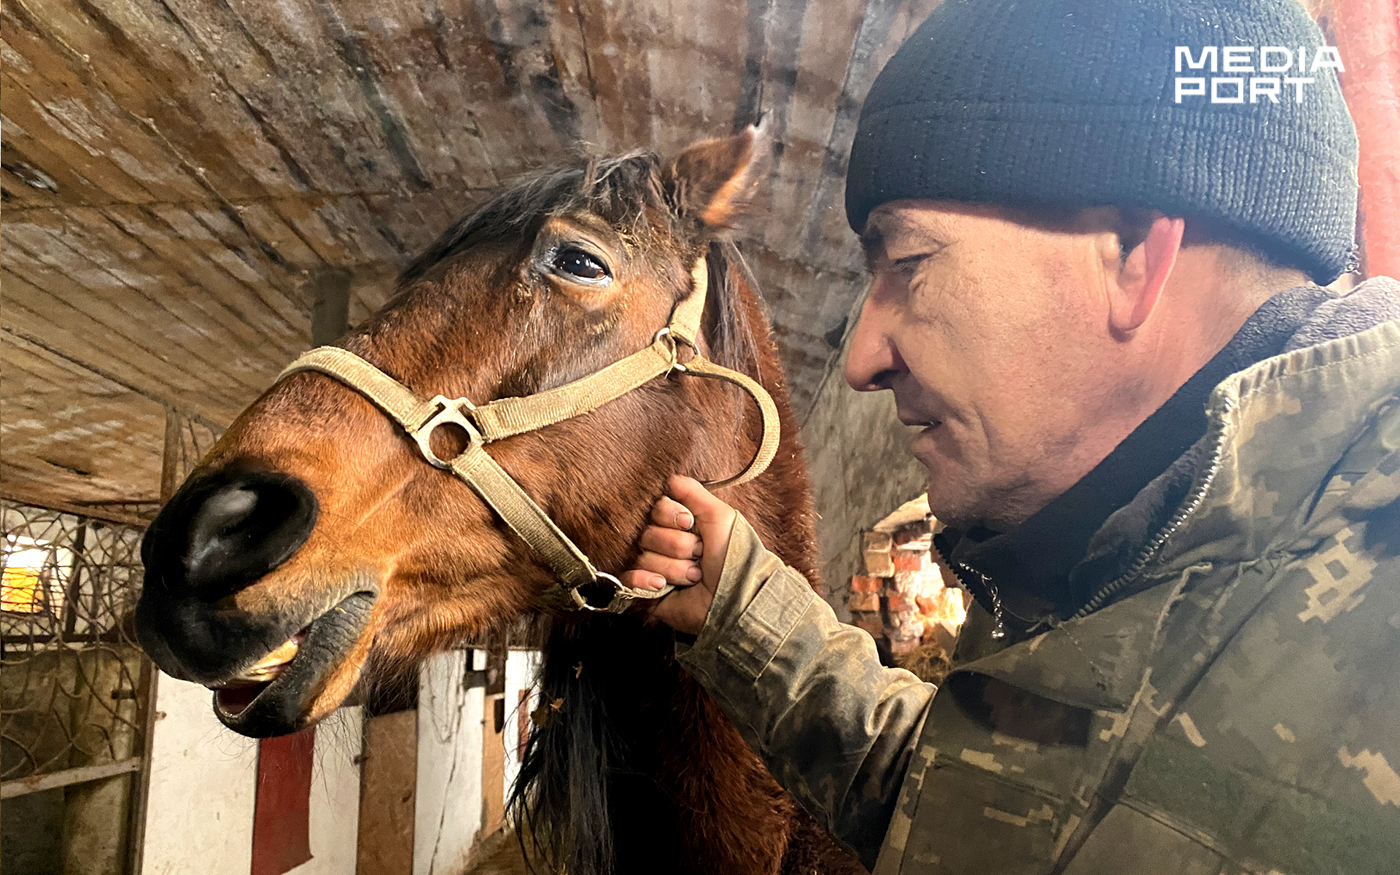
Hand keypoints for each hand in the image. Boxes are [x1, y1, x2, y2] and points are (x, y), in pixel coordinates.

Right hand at [620, 475, 735, 634]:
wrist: (736, 598)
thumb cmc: (733, 556)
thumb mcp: (720, 517)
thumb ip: (694, 493)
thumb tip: (669, 478)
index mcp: (680, 525)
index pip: (656, 508)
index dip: (670, 515)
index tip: (688, 524)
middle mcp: (664, 544)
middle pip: (647, 532)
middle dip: (677, 545)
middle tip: (699, 556)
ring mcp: (654, 568)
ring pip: (643, 557)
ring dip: (673, 568)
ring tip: (694, 577)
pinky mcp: (646, 592)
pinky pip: (627, 579)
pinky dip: (643, 581)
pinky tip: (662, 587)